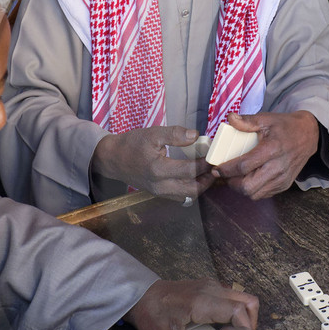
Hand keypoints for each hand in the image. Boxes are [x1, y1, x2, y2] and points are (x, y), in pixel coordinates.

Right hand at [92, 125, 212, 199]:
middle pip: (193, 189)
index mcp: (158, 169)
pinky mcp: (159, 194)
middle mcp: (160, 185)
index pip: (190, 170)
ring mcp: (159, 192)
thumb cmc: (131, 144)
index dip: (205, 163)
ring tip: (209, 172)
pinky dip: (192, 189)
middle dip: (208, 179)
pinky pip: (180, 196)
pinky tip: (197, 178)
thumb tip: (195, 136)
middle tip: (216, 167)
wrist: (112, 159)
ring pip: (188, 196)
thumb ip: (175, 134)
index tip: (214, 155)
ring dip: (202, 185)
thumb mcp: (152, 133)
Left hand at [126, 279, 259, 329]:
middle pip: (249, 301)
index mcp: (202, 302)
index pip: (239, 311)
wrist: (140, 295)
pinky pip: (233, 296)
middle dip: (252, 323)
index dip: (246, 329)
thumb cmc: (150, 315)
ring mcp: (211, 285)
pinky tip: (226, 328)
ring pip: (243, 297)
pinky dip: (237, 311)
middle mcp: (211, 289)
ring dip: (246, 317)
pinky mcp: (210, 287)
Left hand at [211, 110, 318, 199]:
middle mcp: (277, 167)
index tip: (216, 169)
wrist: (309, 135)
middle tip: (226, 174)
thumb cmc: (285, 127)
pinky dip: (253, 190)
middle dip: (232, 183)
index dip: (226, 170)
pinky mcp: (284, 185)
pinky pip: (264, 194)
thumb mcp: (266, 119)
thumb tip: (230, 119)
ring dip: (241, 188)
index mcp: (271, 150)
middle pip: (248, 186)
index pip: (243, 166)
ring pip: (255, 194)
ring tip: (236, 177)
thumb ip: (247, 121)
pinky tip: (250, 178)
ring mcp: (282, 179)